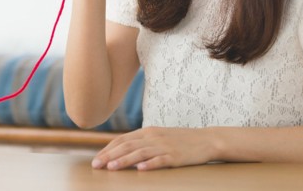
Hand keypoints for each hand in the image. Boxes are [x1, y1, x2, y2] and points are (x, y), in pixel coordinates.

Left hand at [91, 127, 218, 170]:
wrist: (206, 140)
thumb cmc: (179, 140)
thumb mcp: (158, 137)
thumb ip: (142, 142)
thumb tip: (123, 151)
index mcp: (147, 132)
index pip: (122, 140)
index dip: (108, 149)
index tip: (96, 159)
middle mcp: (153, 137)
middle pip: (127, 146)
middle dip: (110, 156)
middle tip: (96, 165)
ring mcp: (164, 146)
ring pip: (140, 153)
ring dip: (124, 160)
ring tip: (111, 168)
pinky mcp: (176, 156)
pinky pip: (161, 160)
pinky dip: (150, 164)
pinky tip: (140, 170)